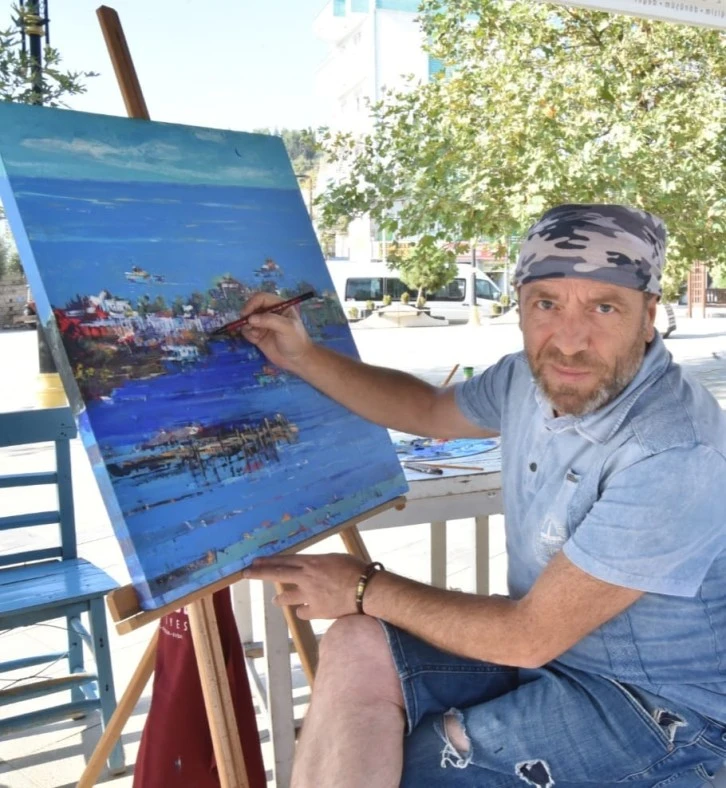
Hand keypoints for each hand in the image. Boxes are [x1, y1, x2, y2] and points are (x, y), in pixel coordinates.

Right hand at [239, 292, 313, 372]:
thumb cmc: (296, 341)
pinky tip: (256, 340)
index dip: (252, 303)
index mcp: (279, 306)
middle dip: (247, 315)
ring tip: (256, 335)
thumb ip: (269, 320)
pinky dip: (248, 334)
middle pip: (252, 307)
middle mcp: (270, 313)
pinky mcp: (258, 335)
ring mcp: (263, 324)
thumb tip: (250, 319)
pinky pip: (247, 331)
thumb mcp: (286, 327)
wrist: (297, 360)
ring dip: (247, 326)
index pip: (262, 298)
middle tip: (247, 324)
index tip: (245, 314)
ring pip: (247, 320)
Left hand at [243, 553, 367, 619]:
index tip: (255, 561)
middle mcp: (306, 577)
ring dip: (280, 598)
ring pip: (286, 597)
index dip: (268, 561)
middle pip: (278, 574)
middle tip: (246, 573)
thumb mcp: (336, 558)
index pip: (284, 560)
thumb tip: (313, 566)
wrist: (366, 591)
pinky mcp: (316, 611)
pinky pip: (302, 612)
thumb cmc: (356, 570)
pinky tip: (305, 610)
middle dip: (260, 573)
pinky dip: (303, 610)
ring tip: (276, 600)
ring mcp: (309, 595)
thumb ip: (321, 563)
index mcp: (312, 562)